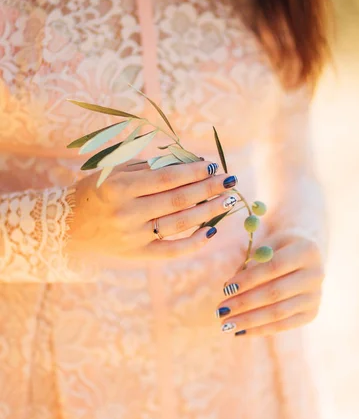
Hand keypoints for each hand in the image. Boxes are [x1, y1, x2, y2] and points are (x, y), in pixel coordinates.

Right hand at [66, 160, 238, 262]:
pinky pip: (172, 251)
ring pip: (179, 223)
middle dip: (208, 188)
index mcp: (119, 188)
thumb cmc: (96, 193)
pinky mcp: (138, 255)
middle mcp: (127, 213)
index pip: (165, 178)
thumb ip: (148, 167)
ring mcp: (133, 237)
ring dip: (208, 211)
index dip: (193, 172)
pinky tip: (212, 231)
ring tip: (227, 201)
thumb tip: (188, 164)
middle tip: (230, 181)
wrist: (69, 227)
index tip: (212, 166)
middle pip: (177, 200)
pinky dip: (195, 242)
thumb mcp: (114, 172)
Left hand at [216, 230, 323, 335]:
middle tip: (220, 310)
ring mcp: (315, 296)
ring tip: (226, 324)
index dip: (249, 279)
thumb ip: (250, 263)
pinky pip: (283, 325)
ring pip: (278, 313)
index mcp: (307, 250)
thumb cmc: (278, 248)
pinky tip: (240, 331)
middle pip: (276, 293)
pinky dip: (260, 329)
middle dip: (244, 303)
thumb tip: (229, 289)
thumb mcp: (266, 246)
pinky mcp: (311, 313)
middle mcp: (316, 274)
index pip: (274, 267)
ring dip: (249, 320)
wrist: (306, 256)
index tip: (226, 289)